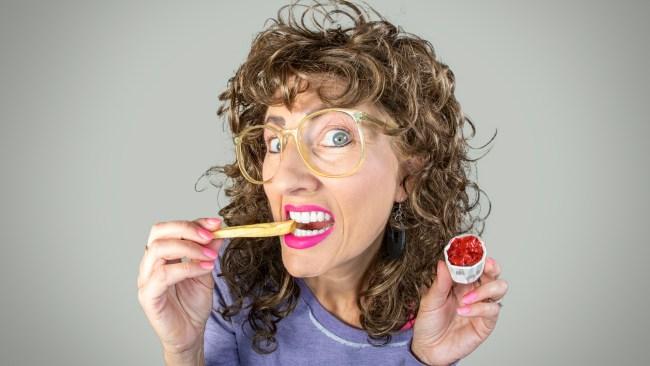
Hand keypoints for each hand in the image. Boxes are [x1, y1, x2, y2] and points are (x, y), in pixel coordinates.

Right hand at [137, 217, 223, 357]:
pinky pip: (163, 275)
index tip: (216, 224)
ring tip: (210, 256)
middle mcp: (150, 264)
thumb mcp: (206, 271)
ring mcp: (146, 279)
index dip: (193, 223)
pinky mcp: (148, 296)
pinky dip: (187, 268)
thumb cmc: (193, 305)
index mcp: (162, 256)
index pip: (171, 229)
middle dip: (186, 229)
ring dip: (189, 248)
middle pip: (158, 233)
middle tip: (210, 236)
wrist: (190, 334)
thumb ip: (208, 251)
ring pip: (158, 249)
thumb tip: (218, 231)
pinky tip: (205, 268)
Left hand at [410, 257, 507, 365]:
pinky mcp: (486, 322)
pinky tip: (464, 311)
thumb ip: (439, 283)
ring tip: (466, 298)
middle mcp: (474, 291)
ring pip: (499, 288)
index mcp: (460, 282)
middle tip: (484, 266)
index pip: (474, 265)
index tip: (473, 250)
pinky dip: (478, 308)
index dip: (476, 256)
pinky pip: (492, 310)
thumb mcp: (430, 300)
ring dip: (485, 289)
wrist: (429, 348)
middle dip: (491, 267)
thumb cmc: (429, 323)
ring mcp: (481, 306)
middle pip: (493, 273)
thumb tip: (443, 263)